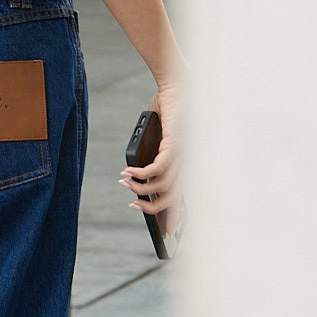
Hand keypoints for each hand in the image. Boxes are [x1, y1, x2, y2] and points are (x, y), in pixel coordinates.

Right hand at [119, 82, 181, 233]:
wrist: (177, 83)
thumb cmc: (171, 107)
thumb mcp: (160, 134)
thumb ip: (153, 153)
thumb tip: (139, 175)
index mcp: (190, 162)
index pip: (185, 196)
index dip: (175, 216)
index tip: (166, 233)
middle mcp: (191, 162)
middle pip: (174, 197)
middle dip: (153, 208)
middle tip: (134, 205)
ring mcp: (185, 155)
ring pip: (162, 186)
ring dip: (140, 188)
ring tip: (124, 182)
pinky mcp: (175, 145)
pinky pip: (156, 169)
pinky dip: (140, 173)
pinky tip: (127, 171)